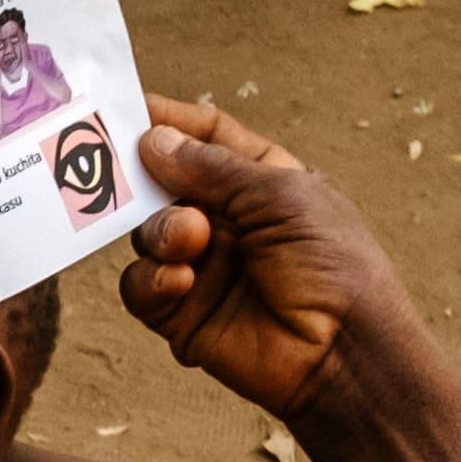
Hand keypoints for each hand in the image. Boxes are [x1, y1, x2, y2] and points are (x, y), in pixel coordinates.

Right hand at [114, 95, 413, 429]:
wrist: (341, 351)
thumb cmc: (332, 262)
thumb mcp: (280, 196)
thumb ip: (213, 168)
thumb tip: (153, 140)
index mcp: (260, 181)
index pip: (206, 139)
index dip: (170, 123)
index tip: (127, 111)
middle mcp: (227, 220)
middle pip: (163, 185)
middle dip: (144, 180)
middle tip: (119, 173)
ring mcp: (202, 267)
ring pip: (146, 235)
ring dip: (159, 233)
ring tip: (188, 242)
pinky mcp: (182, 314)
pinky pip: (142, 287)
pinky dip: (152, 280)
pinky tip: (181, 282)